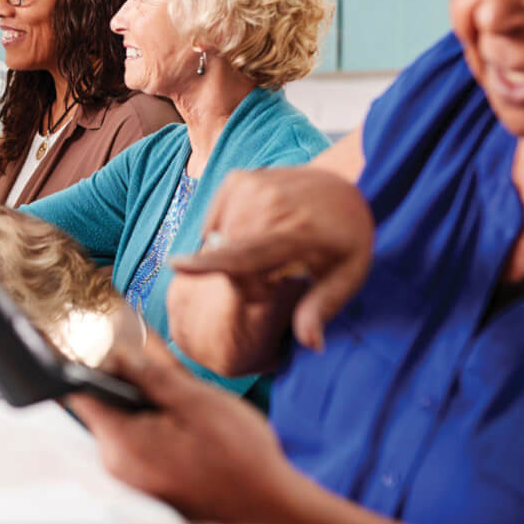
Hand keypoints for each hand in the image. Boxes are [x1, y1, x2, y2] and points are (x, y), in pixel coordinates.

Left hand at [68, 336, 303, 523]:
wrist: (270, 515)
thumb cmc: (240, 460)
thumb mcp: (198, 402)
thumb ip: (153, 373)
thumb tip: (120, 347)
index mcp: (121, 443)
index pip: (78, 390)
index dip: (85, 356)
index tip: (102, 332)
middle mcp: (116, 464)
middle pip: (103, 403)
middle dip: (124, 374)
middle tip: (154, 354)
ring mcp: (131, 477)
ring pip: (125, 420)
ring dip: (145, 398)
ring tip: (179, 388)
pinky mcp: (147, 482)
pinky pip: (139, 439)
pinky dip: (155, 420)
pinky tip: (185, 415)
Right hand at [172, 168, 374, 356]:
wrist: (343, 186)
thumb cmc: (346, 239)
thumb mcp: (348, 277)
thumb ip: (322, 308)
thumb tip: (311, 345)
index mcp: (300, 230)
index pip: (248, 251)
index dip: (210, 261)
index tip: (176, 266)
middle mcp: (272, 201)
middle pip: (229, 250)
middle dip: (240, 276)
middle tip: (272, 282)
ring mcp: (253, 184)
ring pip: (219, 234)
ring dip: (230, 254)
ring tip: (267, 258)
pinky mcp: (239, 178)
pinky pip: (215, 217)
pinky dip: (225, 233)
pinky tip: (252, 234)